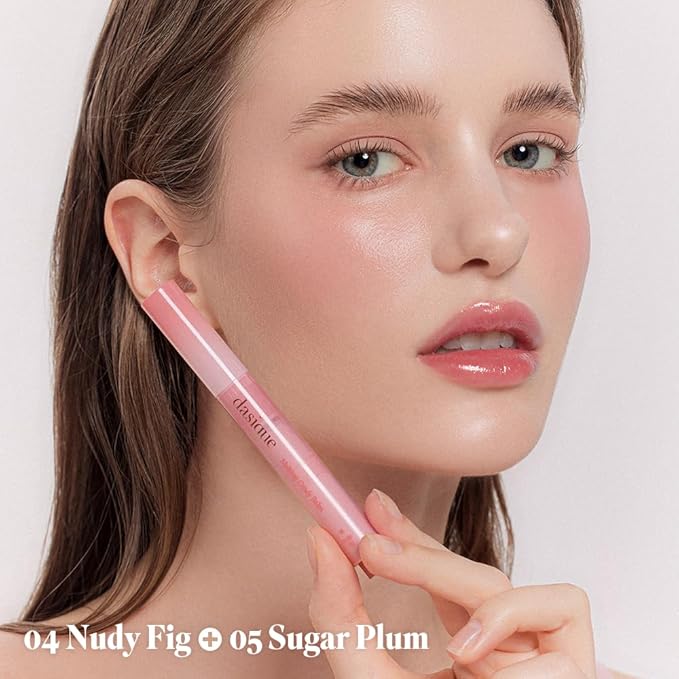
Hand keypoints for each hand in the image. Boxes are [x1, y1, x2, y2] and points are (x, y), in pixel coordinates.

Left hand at [305, 487, 596, 677]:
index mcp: (469, 653)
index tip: (368, 508)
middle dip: (414, 549)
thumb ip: (341, 618)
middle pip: (468, 576)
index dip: (407, 539)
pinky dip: (507, 614)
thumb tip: (320, 545)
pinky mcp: (578, 663)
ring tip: (385, 566)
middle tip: (365, 533)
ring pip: (500, 582)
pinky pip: (559, 605)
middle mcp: (507, 650)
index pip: (440, 582)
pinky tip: (467, 647)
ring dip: (439, 570)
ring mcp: (544, 656)